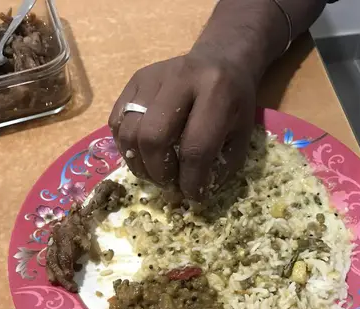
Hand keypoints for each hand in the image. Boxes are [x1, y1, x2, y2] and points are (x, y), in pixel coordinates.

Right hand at [108, 48, 256, 200]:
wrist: (221, 60)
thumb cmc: (234, 104)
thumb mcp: (241, 135)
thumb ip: (220, 166)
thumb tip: (191, 196)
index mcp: (217, 93)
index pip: (196, 147)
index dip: (191, 181)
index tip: (192, 196)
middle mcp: (182, 79)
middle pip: (153, 138)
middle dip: (159, 172)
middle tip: (168, 184)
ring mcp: (153, 76)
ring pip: (129, 131)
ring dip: (139, 163)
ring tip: (155, 173)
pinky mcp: (135, 79)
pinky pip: (117, 121)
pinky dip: (126, 146)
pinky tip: (143, 153)